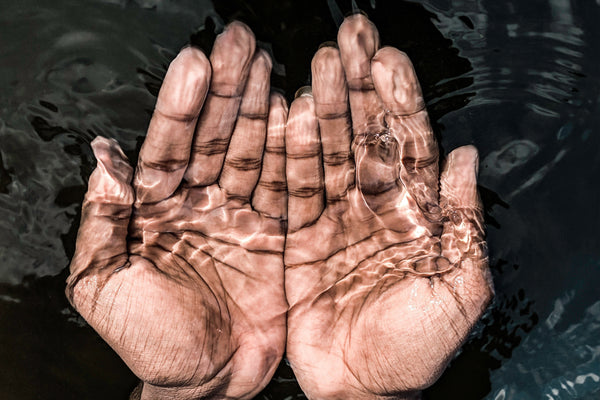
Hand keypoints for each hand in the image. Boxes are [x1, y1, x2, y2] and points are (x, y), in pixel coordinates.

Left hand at [66, 23, 287, 399]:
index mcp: (157, 211)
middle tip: (240, 43)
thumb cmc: (152, 341)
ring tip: (269, 64)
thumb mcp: (103, 285)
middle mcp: (202, 204)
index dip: (181, 106)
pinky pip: (288, 188)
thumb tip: (104, 158)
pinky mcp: (279, 235)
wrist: (207, 380)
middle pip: (216, 137)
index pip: (168, 147)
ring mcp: (243, 216)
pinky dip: (294, 153)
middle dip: (228, 90)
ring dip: (262, 108)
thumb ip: (101, 220)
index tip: (195, 65)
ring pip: (254, 152)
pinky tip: (297, 113)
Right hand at [284, 14, 492, 398]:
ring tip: (317, 65)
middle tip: (348, 39)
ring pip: (327, 152)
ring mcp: (333, 219)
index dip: (400, 102)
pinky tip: (286, 116)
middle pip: (365, 135)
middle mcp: (374, 208)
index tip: (387, 61)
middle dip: (359, 87)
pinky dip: (288, 153)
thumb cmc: (414, 348)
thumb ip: (464, 222)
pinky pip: (292, 187)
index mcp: (416, 216)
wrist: (360, 388)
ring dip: (322, 108)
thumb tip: (469, 157)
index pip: (411, 145)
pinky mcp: (298, 237)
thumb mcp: (458, 290)